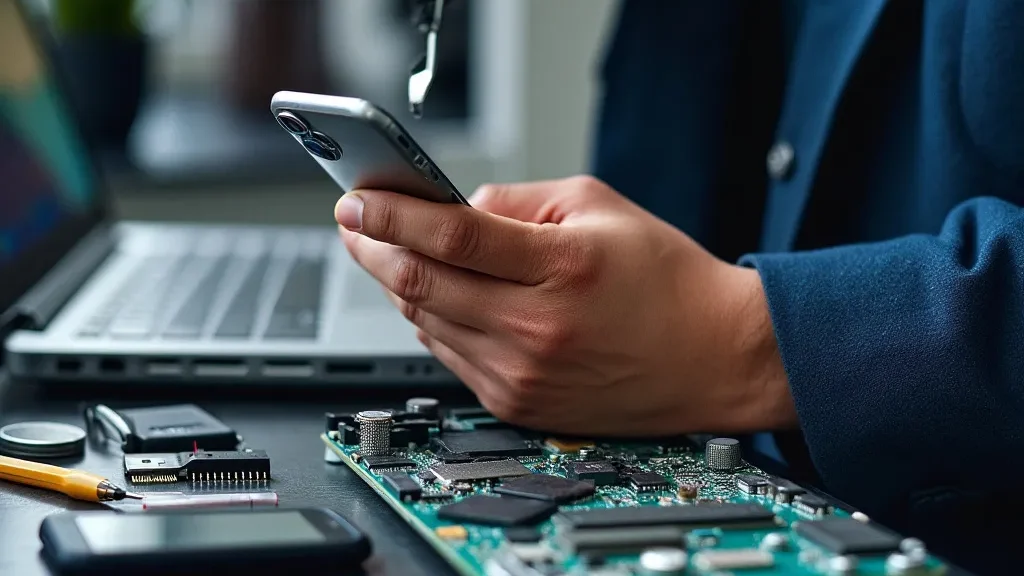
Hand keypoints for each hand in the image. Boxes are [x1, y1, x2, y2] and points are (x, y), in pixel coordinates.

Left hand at [335, 175, 795, 435]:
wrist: (714, 356)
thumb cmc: (666, 280)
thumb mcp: (598, 208)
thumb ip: (516, 202)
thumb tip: (454, 207)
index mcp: (561, 269)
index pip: (450, 237)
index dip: (391, 215)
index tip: (357, 200)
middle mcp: (536, 329)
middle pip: (421, 285)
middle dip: (373, 249)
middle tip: (355, 225)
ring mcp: (523, 375)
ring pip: (425, 324)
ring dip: (397, 286)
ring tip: (389, 254)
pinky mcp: (518, 402)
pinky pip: (449, 357)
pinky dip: (430, 322)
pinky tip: (434, 297)